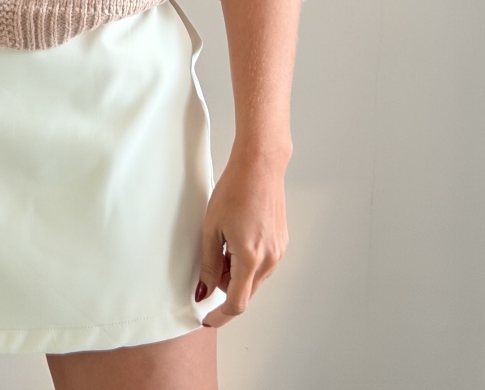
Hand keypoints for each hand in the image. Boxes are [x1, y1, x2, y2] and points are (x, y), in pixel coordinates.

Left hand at [196, 146, 290, 327]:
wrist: (260, 166)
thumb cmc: (234, 189)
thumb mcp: (212, 227)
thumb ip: (207, 264)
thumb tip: (203, 292)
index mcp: (250, 257)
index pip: (236, 303)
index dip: (219, 315)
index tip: (206, 320)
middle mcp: (269, 259)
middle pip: (245, 291)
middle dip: (224, 286)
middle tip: (210, 261)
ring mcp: (278, 251)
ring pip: (254, 279)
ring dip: (236, 273)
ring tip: (223, 242)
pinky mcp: (282, 242)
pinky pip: (263, 264)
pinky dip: (248, 262)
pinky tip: (238, 237)